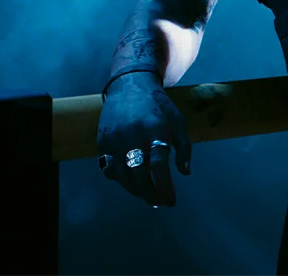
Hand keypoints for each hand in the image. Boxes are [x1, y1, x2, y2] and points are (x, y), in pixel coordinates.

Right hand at [97, 72, 191, 207]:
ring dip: (136, 190)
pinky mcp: (102, 141)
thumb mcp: (178, 121)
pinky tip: (132, 181)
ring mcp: (115, 139)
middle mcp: (132, 135)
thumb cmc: (158, 106)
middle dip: (150, 194)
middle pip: (139, 176)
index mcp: (155, 129)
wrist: (130, 85)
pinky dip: (120, 180)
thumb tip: (185, 173)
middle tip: (159, 201)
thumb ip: (184, 147)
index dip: (165, 186)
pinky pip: (109, 169)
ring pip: (122, 176)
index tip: (171, 200)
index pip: (158, 165)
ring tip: (148, 194)